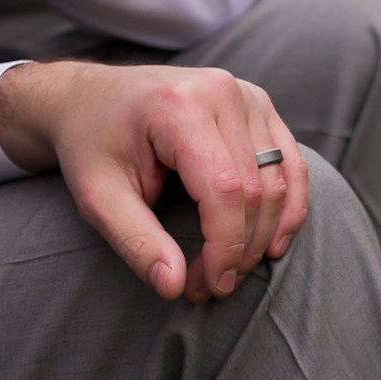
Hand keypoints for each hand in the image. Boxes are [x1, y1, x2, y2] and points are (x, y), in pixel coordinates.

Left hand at [0, 60, 308, 301]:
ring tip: (234, 268)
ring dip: (265, 235)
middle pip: (256, 190)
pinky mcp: (258, 104)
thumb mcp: (96, 197)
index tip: (208, 287)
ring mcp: (245, 94)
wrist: (90, 98)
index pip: (224, 190)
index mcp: (179, 106)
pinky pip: (291, 163)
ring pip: (279, 181)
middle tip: (211, 285)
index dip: (225, 248)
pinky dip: (289, 207)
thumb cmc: (91, 145)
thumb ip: (136, 242)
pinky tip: (271, 243)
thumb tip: (174, 287)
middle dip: (240, 249)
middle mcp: (221, 92)